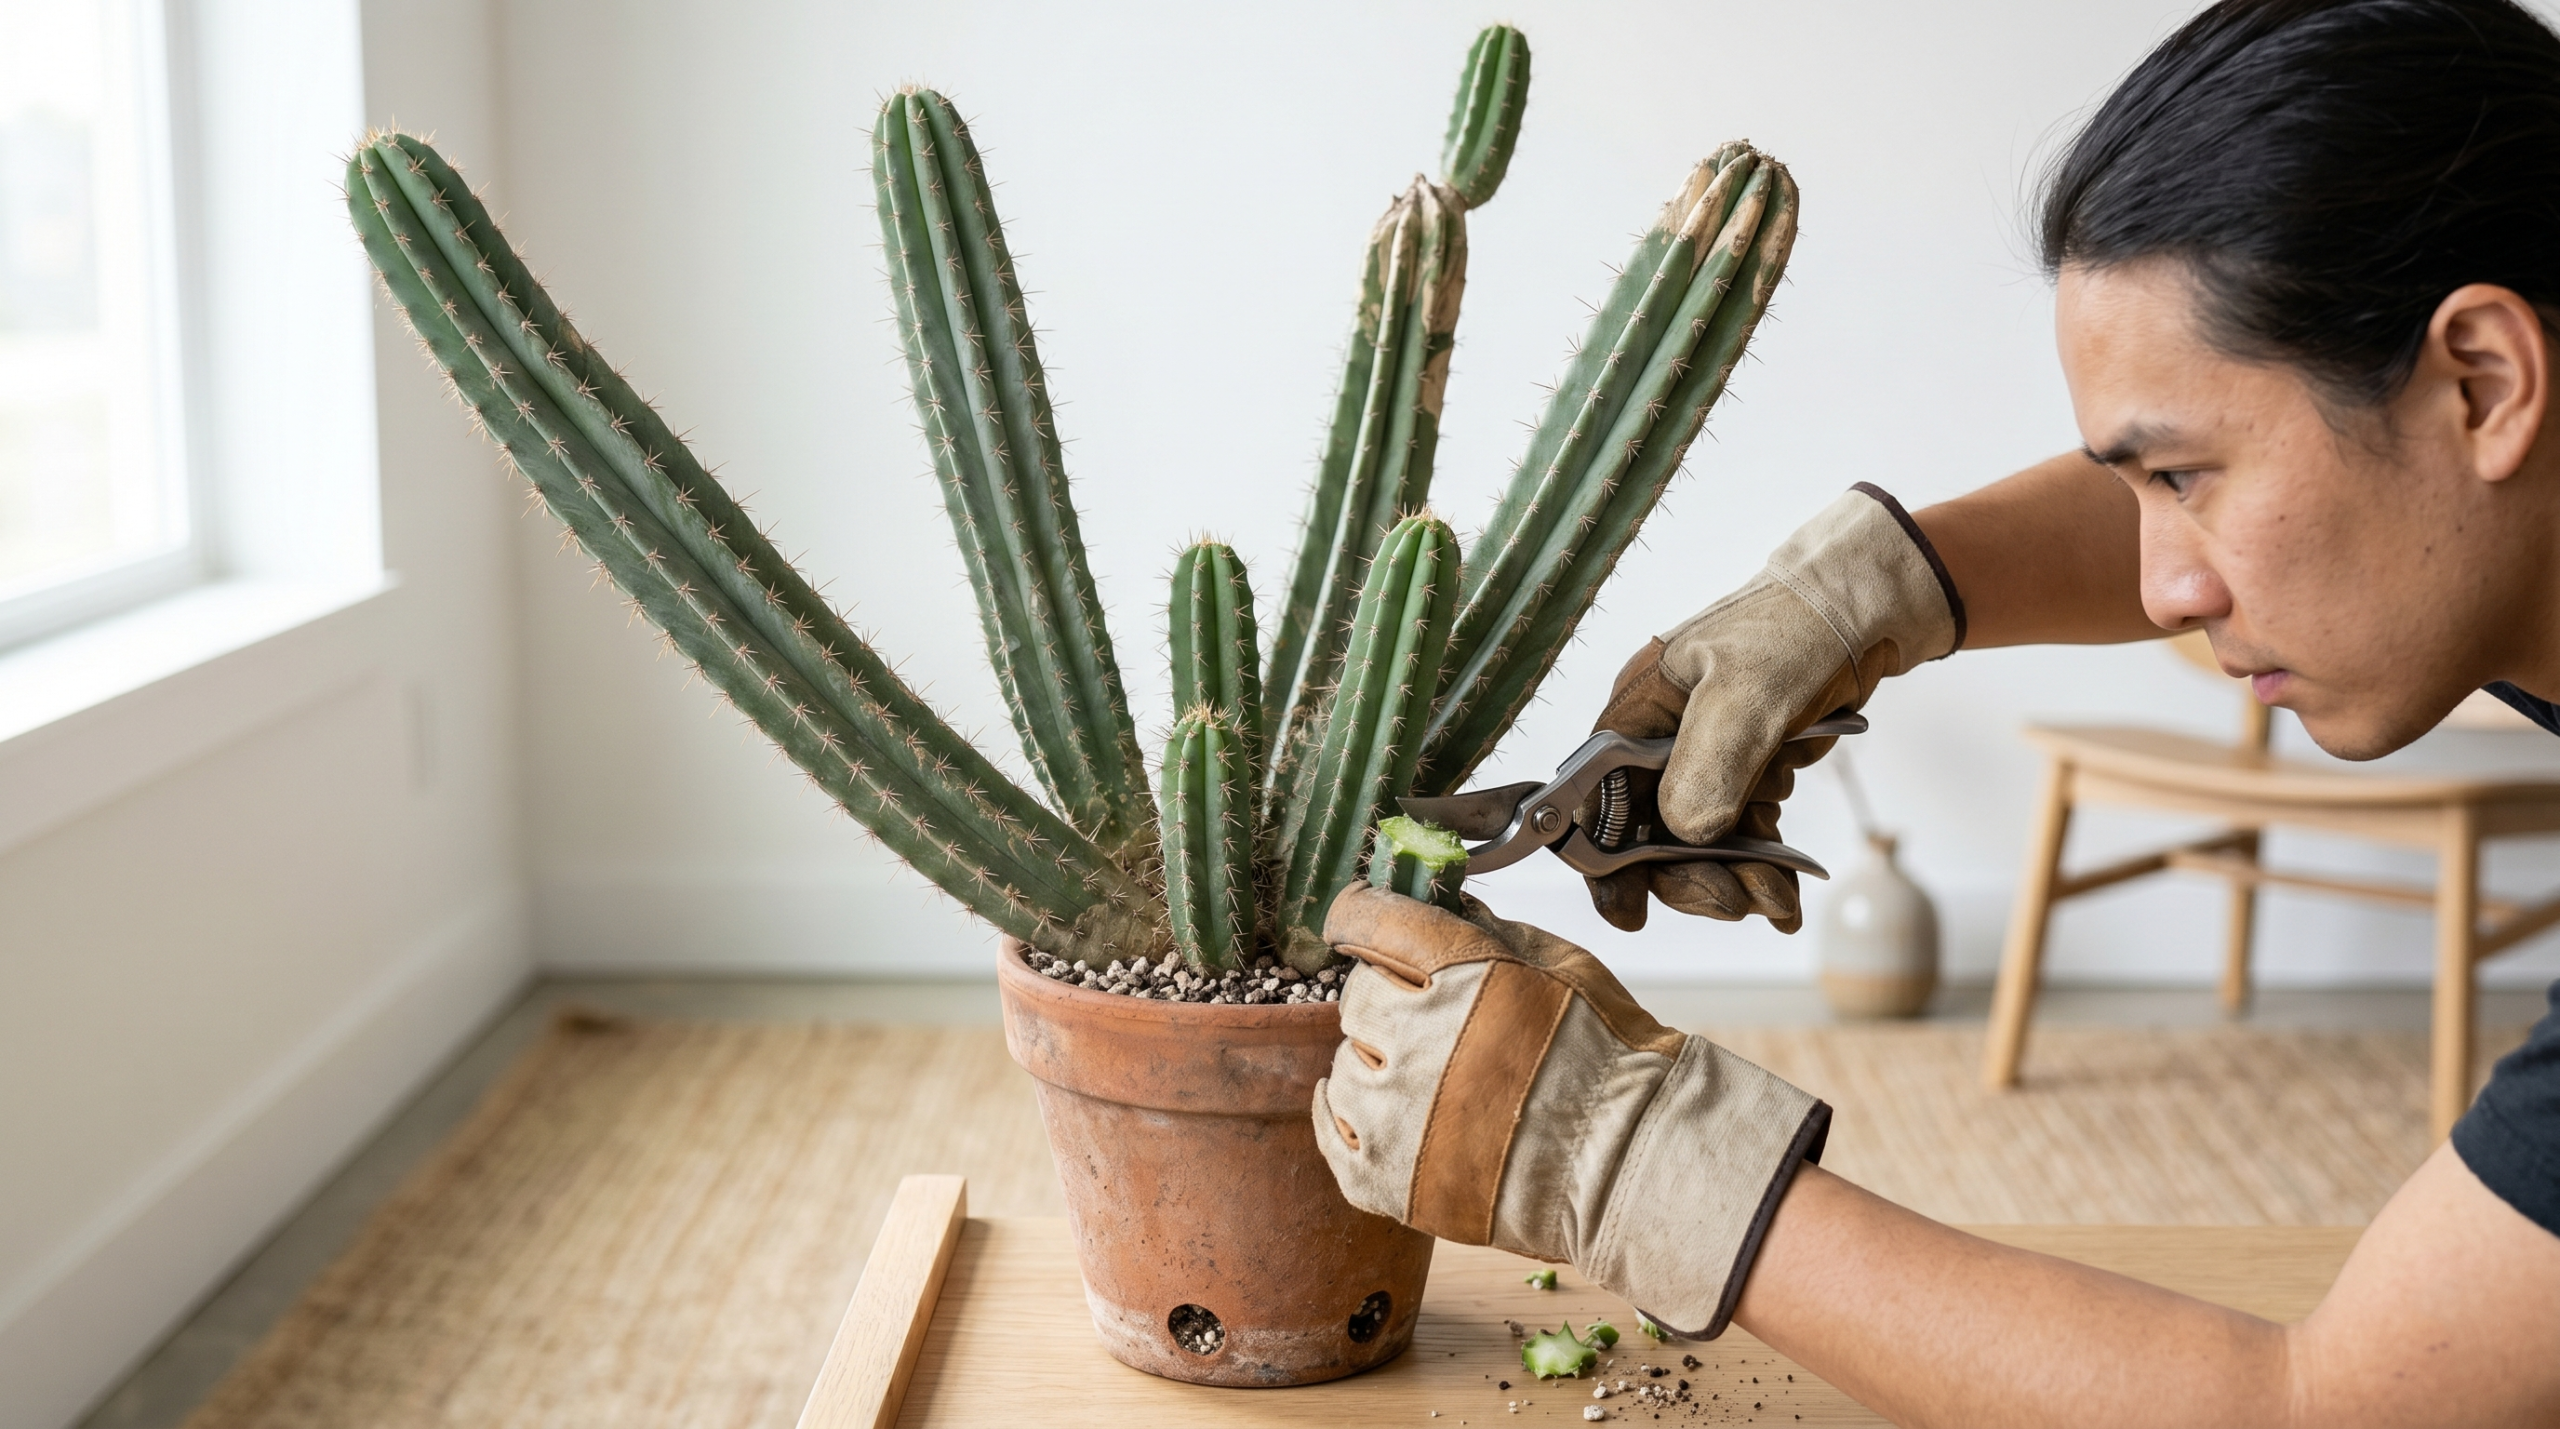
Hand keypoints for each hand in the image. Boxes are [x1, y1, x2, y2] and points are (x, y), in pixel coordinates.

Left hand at [1311, 885, 1829, 1337]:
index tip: (1359, 919)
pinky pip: (1332, 1138)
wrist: (1629, 1162)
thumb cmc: (1607, 1057)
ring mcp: (1398, 1115)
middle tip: (1421, 1017)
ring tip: (1422, 1077)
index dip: (1360, 914)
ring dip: (1374, 1063)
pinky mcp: (1389, 1179)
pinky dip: (1343, 1119)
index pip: (1370, 920)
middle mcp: (1420, 1038)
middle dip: (1385, 999)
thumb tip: (1447, 903)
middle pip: (1357, 998)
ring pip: (1343, 1067)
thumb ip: (1492, 929)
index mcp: (1462, 972)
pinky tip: (1364, 1109)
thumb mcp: (1560, 964)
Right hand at [1584, 485, 1960, 932]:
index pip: (1598, 797)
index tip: (1629, 909)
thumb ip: (1711, 762)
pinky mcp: (1746, 772)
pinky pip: (1740, 835)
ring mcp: (1705, 758)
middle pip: (1648, 833)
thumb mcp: (1749, 691)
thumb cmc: (1797, 627)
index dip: (1604, 858)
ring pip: (1698, 843)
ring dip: (1733, 881)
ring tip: (1775, 902)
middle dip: (1687, 877)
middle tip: (1732, 904)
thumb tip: (1686, 833)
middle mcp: (1661, 739)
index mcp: (1639, 710)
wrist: (1868, 610)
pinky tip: (1785, 896)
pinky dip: (1761, 868)